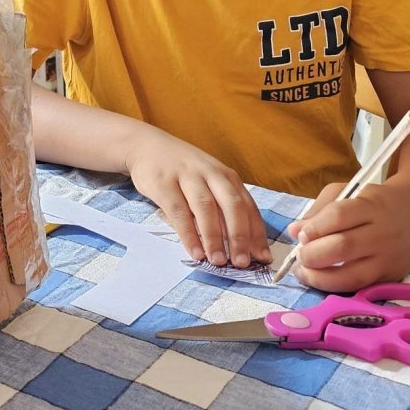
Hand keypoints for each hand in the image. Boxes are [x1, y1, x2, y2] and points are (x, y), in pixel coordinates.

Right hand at [126, 126, 270, 267]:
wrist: (146, 146)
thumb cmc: (182, 170)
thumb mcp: (208, 181)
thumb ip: (221, 206)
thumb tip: (240, 244)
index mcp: (226, 176)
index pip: (247, 206)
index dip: (256, 233)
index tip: (263, 257)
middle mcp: (211, 174)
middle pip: (231, 206)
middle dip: (239, 236)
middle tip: (243, 262)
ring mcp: (187, 177)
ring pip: (206, 208)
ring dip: (214, 237)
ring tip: (218, 261)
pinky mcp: (164, 183)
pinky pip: (179, 212)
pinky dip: (188, 234)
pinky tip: (194, 251)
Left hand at [285, 181, 409, 290]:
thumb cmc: (374, 202)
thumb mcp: (347, 193)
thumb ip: (319, 210)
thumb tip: (293, 231)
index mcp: (371, 206)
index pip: (338, 217)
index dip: (314, 228)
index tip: (300, 235)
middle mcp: (383, 233)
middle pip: (342, 247)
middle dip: (312, 255)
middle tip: (300, 256)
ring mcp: (388, 258)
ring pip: (351, 275)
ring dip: (319, 278)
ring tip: (303, 272)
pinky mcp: (391, 277)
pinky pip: (359, 287)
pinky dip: (334, 286)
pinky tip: (320, 280)